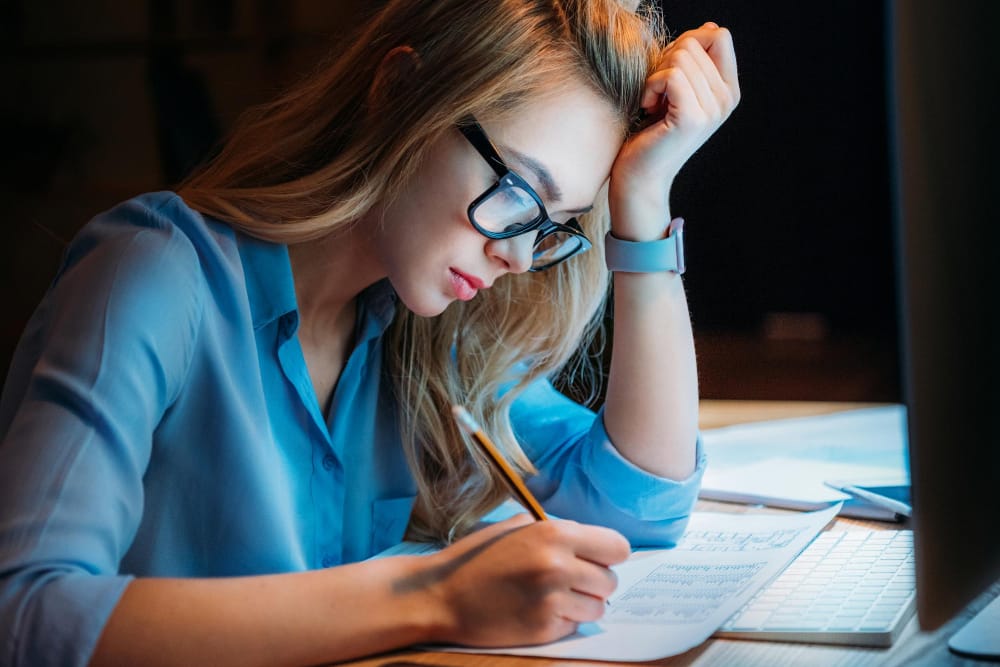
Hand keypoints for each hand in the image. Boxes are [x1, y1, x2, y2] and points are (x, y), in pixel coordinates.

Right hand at [417, 514, 630, 646]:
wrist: (441, 595)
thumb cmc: (478, 558)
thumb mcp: (515, 528)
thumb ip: (555, 530)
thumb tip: (588, 540)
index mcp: (555, 533)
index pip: (617, 547)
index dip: (609, 555)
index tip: (598, 559)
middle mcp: (558, 565)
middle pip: (610, 581)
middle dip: (594, 581)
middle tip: (570, 581)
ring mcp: (552, 600)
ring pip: (597, 607)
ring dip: (582, 604)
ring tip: (554, 597)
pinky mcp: (544, 629)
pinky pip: (574, 626)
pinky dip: (562, 621)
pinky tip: (537, 611)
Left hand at [610, 22, 739, 240]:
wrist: (640, 176)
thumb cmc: (650, 131)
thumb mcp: (674, 89)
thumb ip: (692, 60)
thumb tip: (708, 27)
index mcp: (728, 90)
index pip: (720, 35)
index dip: (688, 42)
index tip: (670, 71)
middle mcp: (727, 100)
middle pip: (696, 42)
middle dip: (666, 61)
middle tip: (657, 93)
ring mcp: (713, 109)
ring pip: (681, 56)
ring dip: (655, 76)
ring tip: (653, 104)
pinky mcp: (692, 118)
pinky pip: (670, 75)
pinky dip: (650, 87)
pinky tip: (648, 108)